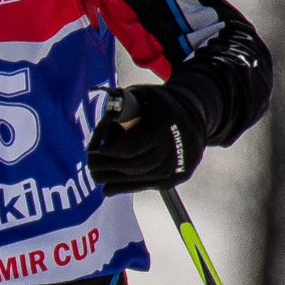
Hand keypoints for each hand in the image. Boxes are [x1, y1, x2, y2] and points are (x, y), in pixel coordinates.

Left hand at [87, 85, 205, 191]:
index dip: (110, 152)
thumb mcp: (138, 96)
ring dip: (116, 180)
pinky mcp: (181, 175)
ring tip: (97, 176)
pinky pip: (150, 185)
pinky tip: (108, 188)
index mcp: (165, 122)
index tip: (96, 150)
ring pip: (143, 178)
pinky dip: (127, 187)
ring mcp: (181, 162)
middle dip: (110, 167)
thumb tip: (94, 145)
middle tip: (91, 165)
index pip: (133, 147)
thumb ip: (116, 115)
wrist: (193, 114)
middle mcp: (177, 145)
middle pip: (137, 165)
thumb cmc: (155, 104)